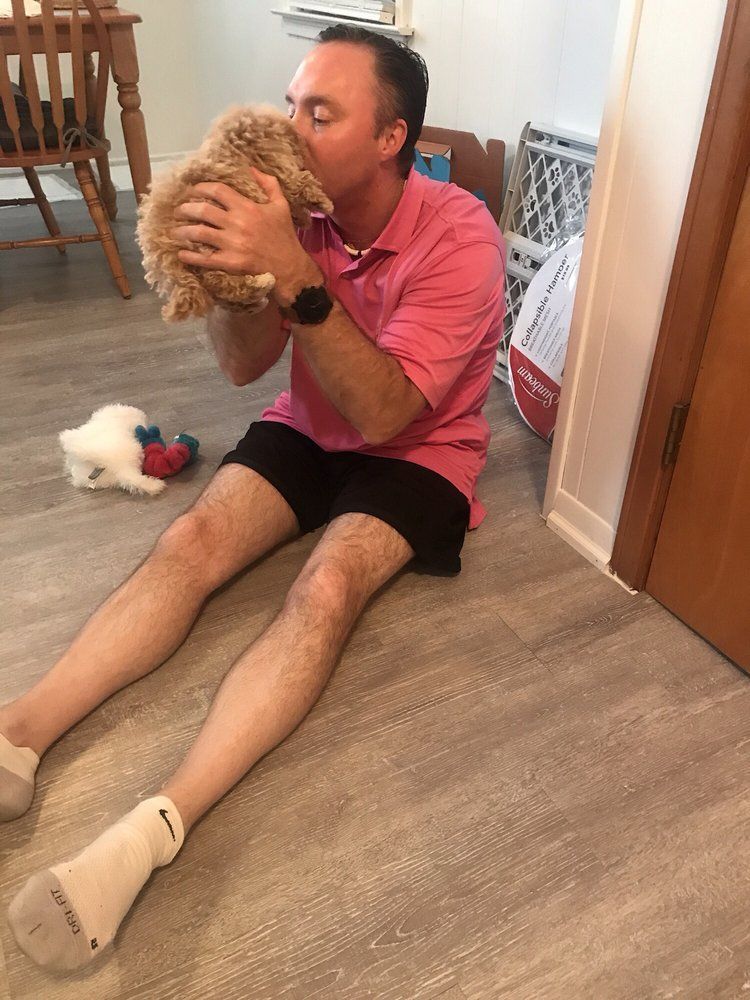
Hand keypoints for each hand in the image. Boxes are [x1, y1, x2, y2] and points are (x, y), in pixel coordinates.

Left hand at [173, 168, 317, 299]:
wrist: (290, 268)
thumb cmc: (284, 236)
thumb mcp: (281, 206)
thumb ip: (269, 184)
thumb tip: (252, 168)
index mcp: (247, 207)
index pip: (217, 191)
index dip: (200, 188)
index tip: (192, 191)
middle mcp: (237, 223)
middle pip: (202, 211)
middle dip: (185, 209)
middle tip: (178, 211)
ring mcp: (232, 244)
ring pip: (199, 233)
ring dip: (183, 231)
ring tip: (176, 231)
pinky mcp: (230, 263)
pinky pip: (205, 258)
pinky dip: (190, 256)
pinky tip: (181, 254)